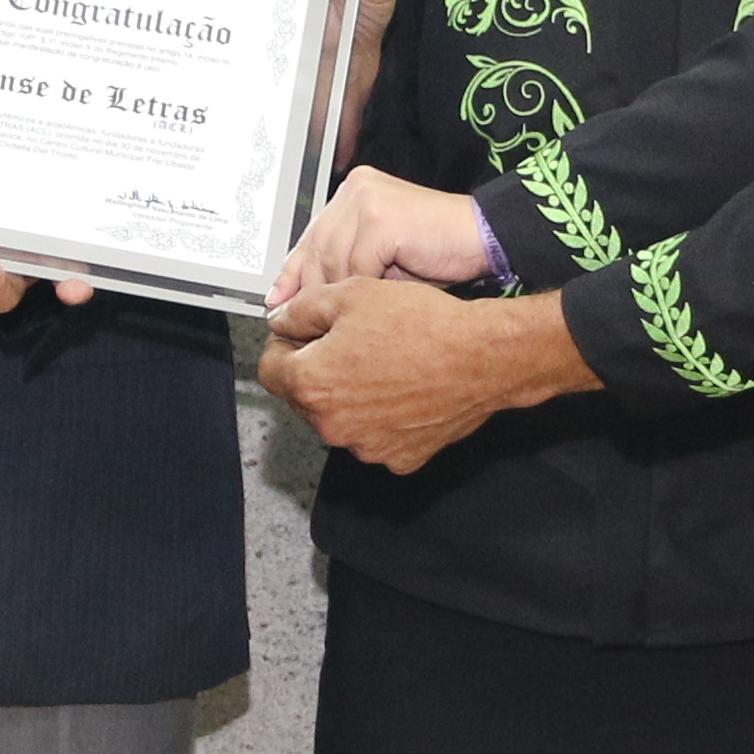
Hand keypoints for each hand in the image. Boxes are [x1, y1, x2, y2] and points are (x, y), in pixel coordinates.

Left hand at [259, 280, 588, 470]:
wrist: (482, 358)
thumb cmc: (421, 324)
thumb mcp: (351, 294)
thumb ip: (302, 309)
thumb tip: (279, 321)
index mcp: (312, 384)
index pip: (270, 370)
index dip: (284, 345)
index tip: (303, 334)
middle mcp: (332, 425)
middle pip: (304, 397)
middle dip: (318, 370)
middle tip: (351, 342)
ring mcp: (366, 447)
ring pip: (339, 419)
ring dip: (348, 396)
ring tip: (383, 364)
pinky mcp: (398, 458)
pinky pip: (375, 436)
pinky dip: (381, 418)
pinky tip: (403, 389)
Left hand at [275, 165, 488, 304]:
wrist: (486, 241)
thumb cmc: (438, 256)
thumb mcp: (380, 263)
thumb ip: (343, 268)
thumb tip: (294, 299)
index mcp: (353, 193)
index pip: (311, 236)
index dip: (293, 273)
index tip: (276, 304)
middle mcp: (355, 189)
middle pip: (317, 248)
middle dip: (313, 291)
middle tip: (306, 325)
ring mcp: (367, 200)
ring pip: (334, 261)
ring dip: (345, 295)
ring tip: (353, 319)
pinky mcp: (381, 218)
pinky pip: (357, 266)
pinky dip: (366, 291)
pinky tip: (377, 306)